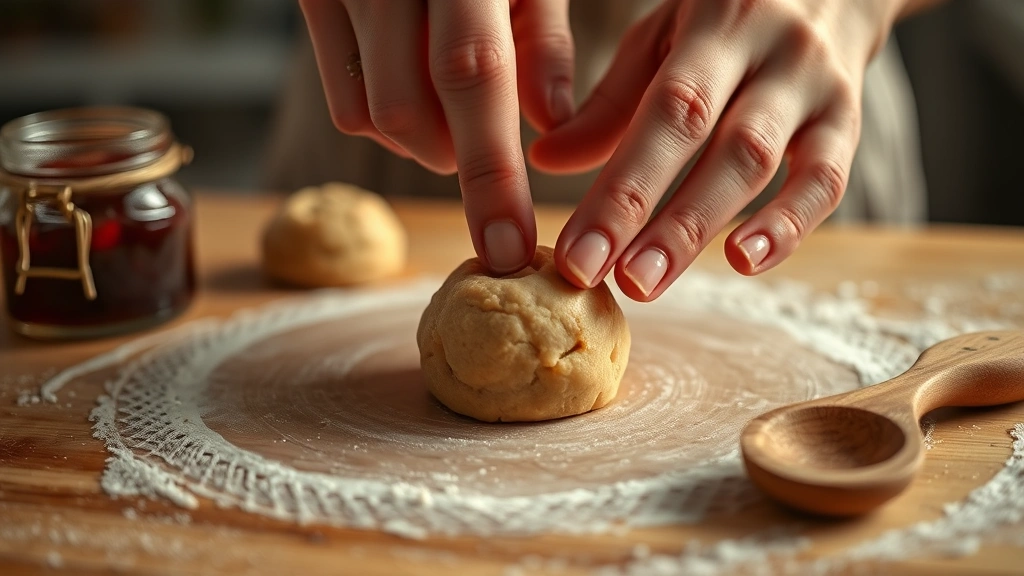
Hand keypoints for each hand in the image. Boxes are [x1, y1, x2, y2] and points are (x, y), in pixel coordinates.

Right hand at [299, 0, 576, 273]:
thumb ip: (545, 40)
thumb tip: (550, 127)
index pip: (473, 78)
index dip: (490, 173)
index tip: (507, 247)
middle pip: (408, 110)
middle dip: (458, 163)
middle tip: (496, 173)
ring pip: (369, 114)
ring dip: (423, 144)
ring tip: (462, 124)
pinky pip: (342, 97)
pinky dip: (386, 122)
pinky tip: (420, 99)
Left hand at [530, 0, 913, 299]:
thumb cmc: (725, 20)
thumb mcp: (664, 39)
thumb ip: (610, 103)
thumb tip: (547, 159)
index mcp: (716, 24)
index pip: (666, 111)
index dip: (622, 188)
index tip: (579, 252)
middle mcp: (773, 51)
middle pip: (716, 144)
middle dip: (659, 221)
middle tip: (610, 281)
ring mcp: (817, 87)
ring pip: (761, 165)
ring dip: (701, 230)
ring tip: (650, 282)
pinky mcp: (849, 121)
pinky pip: (827, 182)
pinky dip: (788, 227)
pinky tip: (745, 264)